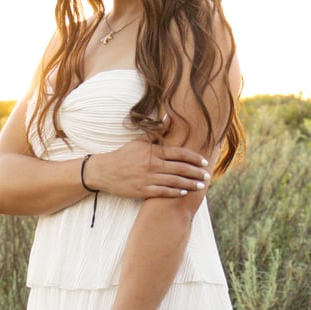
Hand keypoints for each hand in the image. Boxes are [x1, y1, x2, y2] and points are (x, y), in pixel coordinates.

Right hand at [87, 140, 210, 200]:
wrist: (103, 172)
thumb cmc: (123, 155)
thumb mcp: (139, 141)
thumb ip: (156, 132)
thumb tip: (170, 117)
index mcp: (153, 152)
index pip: (179, 153)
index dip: (193, 157)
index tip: (204, 161)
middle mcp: (152, 165)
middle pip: (180, 168)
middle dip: (196, 172)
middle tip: (207, 175)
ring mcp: (147, 179)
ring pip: (174, 182)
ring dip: (190, 184)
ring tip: (200, 185)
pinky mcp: (142, 191)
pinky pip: (162, 192)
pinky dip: (174, 192)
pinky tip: (184, 192)